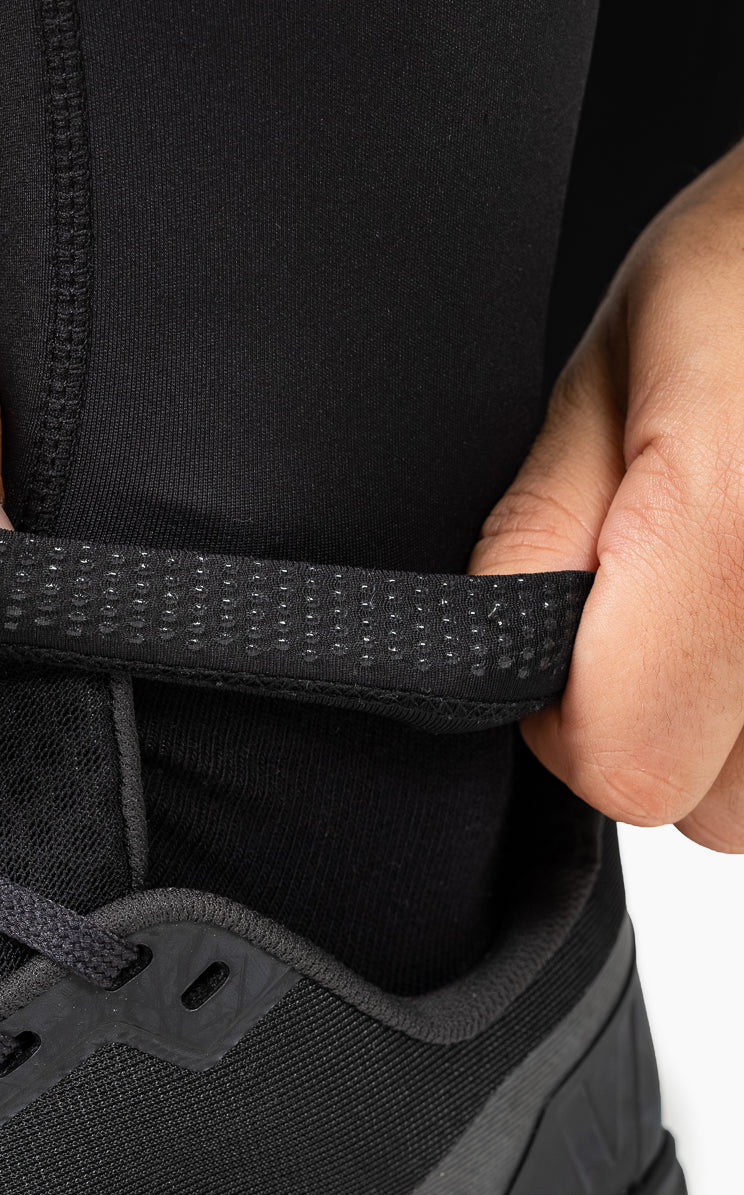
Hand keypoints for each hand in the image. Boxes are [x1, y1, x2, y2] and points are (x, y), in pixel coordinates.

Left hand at [471, 140, 743, 852]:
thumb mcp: (610, 374)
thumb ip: (539, 530)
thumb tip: (491, 661)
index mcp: (728, 526)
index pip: (625, 768)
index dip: (567, 720)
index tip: (565, 636)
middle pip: (706, 804)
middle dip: (655, 723)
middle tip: (661, 592)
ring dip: (729, 726)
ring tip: (725, 584)